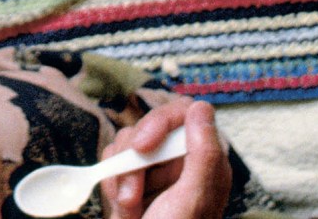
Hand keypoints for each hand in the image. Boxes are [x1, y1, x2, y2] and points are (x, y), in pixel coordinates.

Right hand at [99, 97, 231, 218]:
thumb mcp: (191, 201)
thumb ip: (204, 155)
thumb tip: (202, 109)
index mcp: (206, 164)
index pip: (184, 115)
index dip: (159, 122)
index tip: (143, 145)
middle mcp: (182, 163)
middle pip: (150, 126)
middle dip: (133, 159)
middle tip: (131, 193)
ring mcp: (156, 172)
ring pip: (127, 142)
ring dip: (121, 176)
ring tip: (130, 207)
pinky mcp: (133, 180)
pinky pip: (113, 161)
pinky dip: (111, 183)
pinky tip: (123, 207)